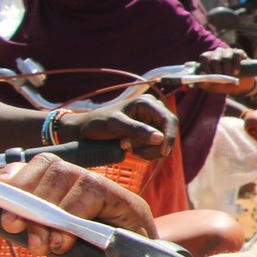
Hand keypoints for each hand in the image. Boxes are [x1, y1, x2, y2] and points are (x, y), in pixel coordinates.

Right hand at [0, 156, 234, 256]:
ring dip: (22, 198)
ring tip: (16, 227)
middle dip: (40, 207)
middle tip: (33, 242)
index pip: (95, 189)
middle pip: (65, 174)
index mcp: (130, 211)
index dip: (69, 211)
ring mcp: (78, 187)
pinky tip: (3, 206)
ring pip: (46, 169)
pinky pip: (30, 173)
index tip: (56, 245)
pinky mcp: (55, 192)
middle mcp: (104, 191)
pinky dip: (12, 185)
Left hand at [57, 96, 175, 156]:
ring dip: (148, 151)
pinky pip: (158, 150)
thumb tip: (160, 138)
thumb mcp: (115, 125)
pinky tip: (131, 150)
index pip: (169, 120)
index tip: (163, 152)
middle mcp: (154, 112)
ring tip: (126, 147)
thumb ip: (136, 130)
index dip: (170, 136)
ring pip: (164, 144)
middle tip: (131, 149)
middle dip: (153, 146)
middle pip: (169, 133)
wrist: (86, 132)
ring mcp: (153, 124)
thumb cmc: (97, 124)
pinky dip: (146, 154)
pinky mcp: (150, 136)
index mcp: (148, 103)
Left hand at [194, 47, 256, 94]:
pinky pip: (236, 55)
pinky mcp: (238, 52)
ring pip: (226, 58)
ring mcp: (228, 51)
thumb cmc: (221, 83)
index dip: (206, 67)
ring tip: (230, 78)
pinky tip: (236, 73)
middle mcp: (217, 52)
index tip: (210, 76)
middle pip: (214, 59)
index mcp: (208, 58)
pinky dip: (236, 65)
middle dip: (217, 72)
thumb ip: (203, 83)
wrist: (237, 84)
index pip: (204, 58)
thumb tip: (201, 76)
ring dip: (227, 70)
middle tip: (221, 81)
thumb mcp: (210, 85)